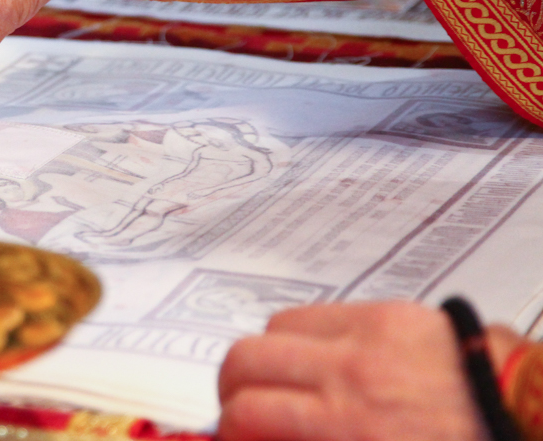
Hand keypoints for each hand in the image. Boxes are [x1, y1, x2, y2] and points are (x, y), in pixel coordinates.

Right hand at [217, 301, 523, 440]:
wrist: (531, 417)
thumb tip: (266, 438)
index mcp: (349, 427)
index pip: (247, 413)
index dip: (227, 427)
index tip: (234, 436)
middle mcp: (351, 374)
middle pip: (245, 359)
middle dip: (232, 387)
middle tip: (244, 408)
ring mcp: (370, 335)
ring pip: (274, 328)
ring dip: (268, 357)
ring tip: (285, 382)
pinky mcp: (391, 312)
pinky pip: (320, 312)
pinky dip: (307, 336)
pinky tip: (325, 360)